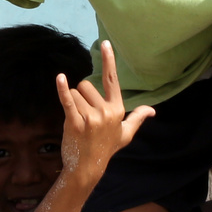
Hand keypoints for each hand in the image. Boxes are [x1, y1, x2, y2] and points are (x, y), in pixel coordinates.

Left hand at [56, 42, 153, 185]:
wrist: (88, 168)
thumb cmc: (106, 149)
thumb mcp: (125, 134)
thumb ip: (137, 119)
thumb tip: (152, 111)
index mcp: (117, 110)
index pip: (112, 79)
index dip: (109, 60)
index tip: (105, 43)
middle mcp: (106, 111)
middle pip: (86, 85)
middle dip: (81, 96)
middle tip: (84, 115)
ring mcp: (91, 117)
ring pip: (75, 93)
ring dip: (72, 104)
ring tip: (77, 121)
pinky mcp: (75, 122)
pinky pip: (67, 100)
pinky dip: (62, 89)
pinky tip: (59, 78)